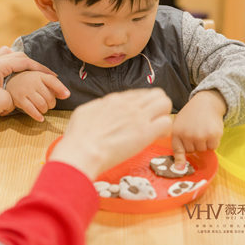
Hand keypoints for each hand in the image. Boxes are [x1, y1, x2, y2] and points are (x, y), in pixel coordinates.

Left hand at [0, 46, 56, 135]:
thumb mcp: (3, 102)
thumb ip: (16, 95)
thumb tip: (20, 95)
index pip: (25, 62)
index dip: (41, 69)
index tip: (53, 76)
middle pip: (19, 56)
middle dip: (34, 65)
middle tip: (48, 75)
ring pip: (10, 56)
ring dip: (23, 62)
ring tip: (34, 72)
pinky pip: (3, 61)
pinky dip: (13, 65)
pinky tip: (17, 74)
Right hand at [5, 71, 69, 121]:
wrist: (10, 81)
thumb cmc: (30, 81)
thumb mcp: (41, 78)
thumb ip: (54, 85)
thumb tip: (66, 95)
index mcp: (40, 76)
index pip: (52, 81)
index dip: (61, 88)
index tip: (67, 95)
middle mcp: (33, 82)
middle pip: (49, 97)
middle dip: (51, 103)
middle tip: (49, 103)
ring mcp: (26, 91)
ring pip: (41, 105)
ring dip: (45, 109)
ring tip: (43, 108)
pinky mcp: (19, 100)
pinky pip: (31, 110)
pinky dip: (37, 115)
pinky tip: (41, 118)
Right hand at [49, 88, 171, 179]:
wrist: (83, 150)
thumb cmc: (78, 136)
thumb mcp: (85, 111)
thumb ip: (99, 108)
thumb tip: (102, 109)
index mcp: (114, 100)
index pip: (139, 94)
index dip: (142, 105)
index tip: (140, 116)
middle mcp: (129, 105)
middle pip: (156, 94)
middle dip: (158, 106)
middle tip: (153, 120)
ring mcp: (138, 117)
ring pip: (165, 103)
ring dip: (164, 115)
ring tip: (156, 129)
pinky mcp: (145, 132)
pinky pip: (166, 122)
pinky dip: (165, 130)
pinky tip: (156, 138)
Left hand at [172, 90, 225, 168]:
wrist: (205, 103)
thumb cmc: (190, 116)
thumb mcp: (179, 125)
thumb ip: (178, 143)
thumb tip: (179, 167)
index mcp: (177, 132)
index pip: (178, 151)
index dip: (180, 160)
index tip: (180, 169)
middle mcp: (187, 135)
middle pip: (192, 151)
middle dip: (194, 144)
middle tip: (195, 132)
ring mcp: (200, 135)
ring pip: (203, 150)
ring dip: (204, 143)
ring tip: (202, 130)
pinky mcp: (213, 135)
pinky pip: (213, 147)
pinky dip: (213, 142)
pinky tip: (210, 131)